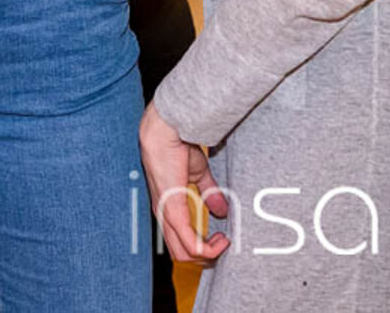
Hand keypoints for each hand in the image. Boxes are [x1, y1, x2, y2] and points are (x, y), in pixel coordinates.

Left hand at [140, 101, 229, 262]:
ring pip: (185, 255)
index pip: (179, 243)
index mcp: (167, 208)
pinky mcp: (174, 212)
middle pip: (182, 255)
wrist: (165, 133)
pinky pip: (190, 245)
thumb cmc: (176, 147)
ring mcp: (167, 215)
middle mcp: (164, 216)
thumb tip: (223, 210)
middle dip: (207, 257)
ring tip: (225, 241)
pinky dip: (209, 249)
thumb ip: (209, 192)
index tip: (221, 238)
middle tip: (225, 243)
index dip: (202, 248)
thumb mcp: (198, 173)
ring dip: (210, 255)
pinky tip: (223, 240)